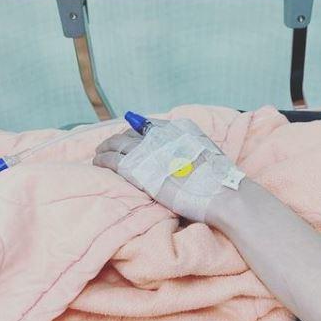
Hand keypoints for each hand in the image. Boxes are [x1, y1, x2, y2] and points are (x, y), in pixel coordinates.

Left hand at [93, 118, 243, 222]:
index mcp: (180, 128)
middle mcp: (162, 134)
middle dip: (118, 139)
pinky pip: (111, 159)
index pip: (149, 125)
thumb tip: (180, 160)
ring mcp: (148, 149)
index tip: (131, 139)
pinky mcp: (137, 168)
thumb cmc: (220, 183)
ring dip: (105, 148)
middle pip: (131, 132)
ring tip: (99, 154)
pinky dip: (102, 159)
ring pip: (116, 143)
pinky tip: (98, 163)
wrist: (222, 194)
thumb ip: (190, 152)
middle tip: (109, 147)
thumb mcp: (207, 156)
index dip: (136, 132)